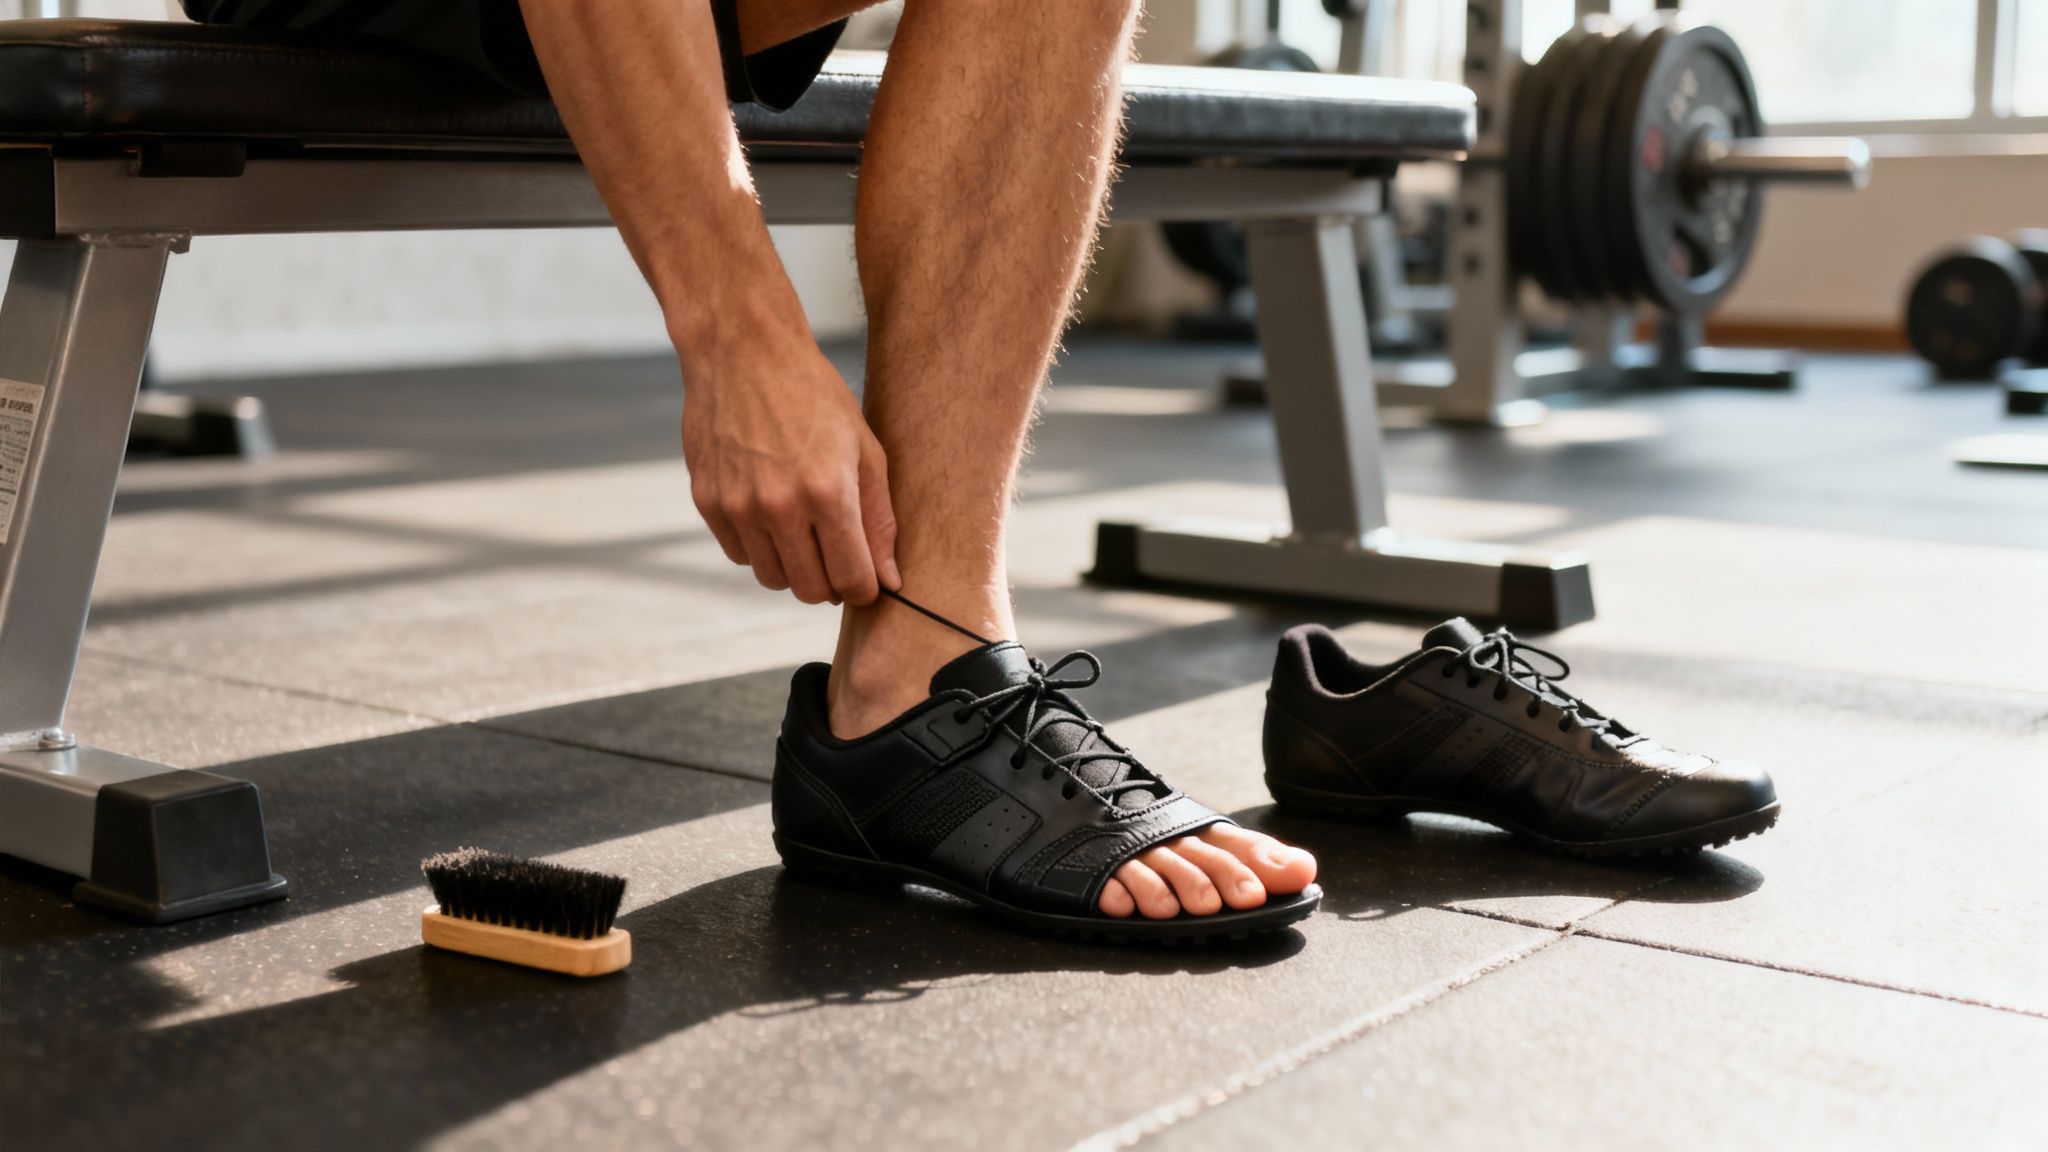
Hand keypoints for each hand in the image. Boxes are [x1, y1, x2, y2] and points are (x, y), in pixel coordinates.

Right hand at [681, 336, 899, 605]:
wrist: (743, 350)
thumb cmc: (814, 395)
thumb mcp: (865, 449)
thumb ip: (879, 520)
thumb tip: (888, 581)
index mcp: (829, 493)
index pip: (852, 579)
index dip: (865, 587)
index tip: (867, 577)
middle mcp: (780, 507)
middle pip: (810, 590)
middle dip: (831, 582)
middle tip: (837, 554)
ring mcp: (738, 507)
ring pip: (772, 579)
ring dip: (794, 567)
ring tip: (804, 529)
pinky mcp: (708, 502)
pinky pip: (740, 555)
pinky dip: (760, 546)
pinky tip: (771, 512)